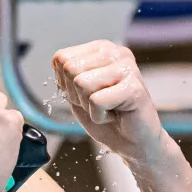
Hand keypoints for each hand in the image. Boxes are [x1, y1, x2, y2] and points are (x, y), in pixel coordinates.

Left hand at [53, 41, 163, 161]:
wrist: (133, 143)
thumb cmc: (107, 117)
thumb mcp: (77, 93)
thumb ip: (66, 74)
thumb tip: (58, 62)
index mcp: (102, 49)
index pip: (61, 58)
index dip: (66, 84)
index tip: (87, 94)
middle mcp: (116, 53)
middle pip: (70, 69)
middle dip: (76, 95)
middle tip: (98, 104)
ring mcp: (127, 68)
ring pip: (81, 83)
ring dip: (88, 106)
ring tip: (108, 109)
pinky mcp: (134, 88)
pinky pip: (96, 101)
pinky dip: (99, 116)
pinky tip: (115, 115)